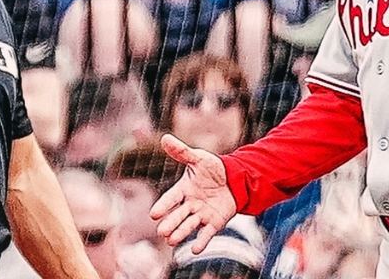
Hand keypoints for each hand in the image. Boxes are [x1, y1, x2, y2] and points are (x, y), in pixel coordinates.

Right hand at [149, 133, 237, 253]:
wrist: (235, 179)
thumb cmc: (213, 168)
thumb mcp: (198, 158)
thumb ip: (182, 152)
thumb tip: (165, 138)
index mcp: (184, 189)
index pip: (171, 198)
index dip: (163, 206)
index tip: (154, 214)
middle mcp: (190, 204)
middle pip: (178, 215)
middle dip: (170, 223)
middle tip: (161, 232)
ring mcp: (202, 214)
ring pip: (189, 225)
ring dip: (180, 233)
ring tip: (170, 241)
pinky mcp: (214, 222)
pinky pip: (207, 233)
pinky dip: (201, 241)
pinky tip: (194, 250)